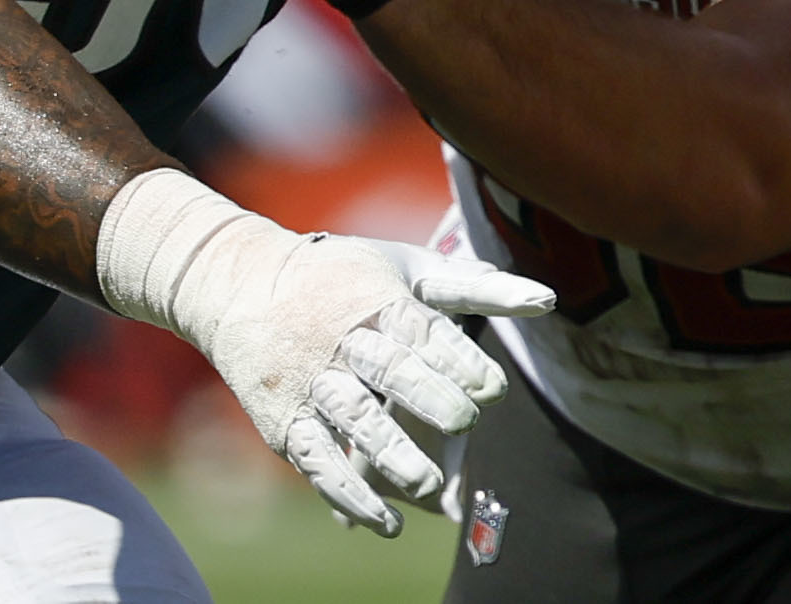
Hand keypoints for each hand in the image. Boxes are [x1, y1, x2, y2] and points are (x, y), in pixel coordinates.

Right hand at [97, 171, 558, 534]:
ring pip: (351, 418)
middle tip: (465, 422)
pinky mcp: (285, 421)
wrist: (241, 285)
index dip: (458, 360)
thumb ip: (476, 287)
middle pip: (388, 370)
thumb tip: (549, 299)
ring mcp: (310, 382)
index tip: (494, 389)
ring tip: (427, 483)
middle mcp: (343, 341)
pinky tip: (382, 521)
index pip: (421, 330)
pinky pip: (315, 459)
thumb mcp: (407, 268)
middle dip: (426, 396)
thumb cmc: (347, 276)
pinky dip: (346, 492)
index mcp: (378, 300)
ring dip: (388, 451)